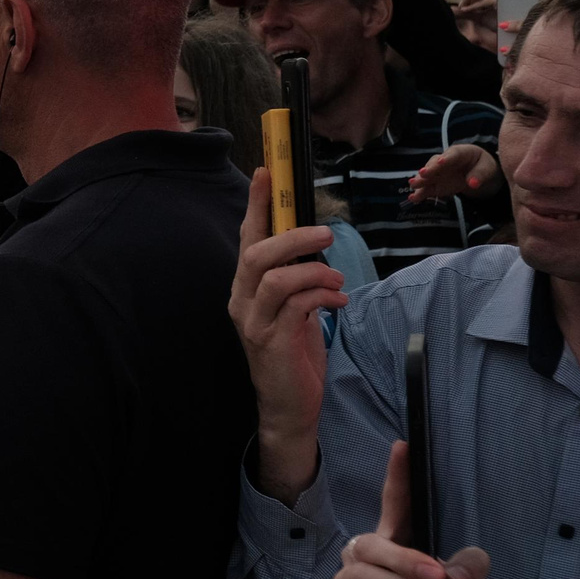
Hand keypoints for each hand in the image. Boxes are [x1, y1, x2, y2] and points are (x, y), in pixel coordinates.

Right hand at [228, 167, 342, 499]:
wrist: (290, 408)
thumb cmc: (294, 355)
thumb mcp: (295, 309)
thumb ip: (297, 279)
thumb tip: (315, 245)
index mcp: (245, 288)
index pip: (247, 238)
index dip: (256, 204)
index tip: (266, 170)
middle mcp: (240, 301)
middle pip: (256, 254)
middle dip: (293, 236)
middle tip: (327, 234)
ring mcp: (252, 322)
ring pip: (274, 277)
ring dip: (313, 271)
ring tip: (337, 281)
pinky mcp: (270, 342)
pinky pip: (295, 306)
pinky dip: (322, 297)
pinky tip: (339, 303)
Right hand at [337, 440, 491, 578]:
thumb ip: (469, 570)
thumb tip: (455, 572)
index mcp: (391, 542)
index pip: (393, 503)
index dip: (397, 475)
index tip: (403, 447)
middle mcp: (363, 557)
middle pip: (372, 544)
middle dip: (404, 558)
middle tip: (437, 576)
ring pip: (364, 575)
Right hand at [408, 143, 500, 203]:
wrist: (476, 171)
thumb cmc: (481, 165)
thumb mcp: (486, 168)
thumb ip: (479, 175)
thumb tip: (472, 184)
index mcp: (459, 153)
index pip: (453, 155)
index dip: (447, 158)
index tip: (441, 162)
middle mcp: (444, 161)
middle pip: (435, 164)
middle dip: (429, 169)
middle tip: (422, 173)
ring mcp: (438, 173)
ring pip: (428, 176)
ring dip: (420, 180)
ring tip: (413, 185)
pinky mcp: (436, 184)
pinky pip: (427, 188)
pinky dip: (420, 193)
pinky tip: (413, 198)